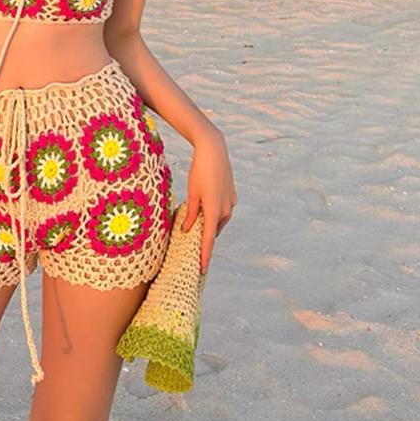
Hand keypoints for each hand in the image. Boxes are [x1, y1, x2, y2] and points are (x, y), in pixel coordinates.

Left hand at [181, 126, 236, 274]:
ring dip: (208, 226)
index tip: (201, 270)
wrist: (214, 150)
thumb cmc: (199, 171)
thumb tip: (187, 230)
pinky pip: (222, 211)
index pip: (208, 240)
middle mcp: (225, 210)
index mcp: (214, 211)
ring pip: (218, 221)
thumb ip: (191, 214)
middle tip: (191, 248)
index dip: (204, 256)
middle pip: (213, 231)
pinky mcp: (232, 196)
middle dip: (204, 240)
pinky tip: (205, 210)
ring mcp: (231, 203)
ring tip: (195, 228)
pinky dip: (213, 215)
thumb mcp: (191, 193)